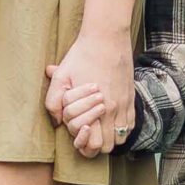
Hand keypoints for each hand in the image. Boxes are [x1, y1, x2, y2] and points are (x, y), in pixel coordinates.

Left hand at [44, 29, 132, 149]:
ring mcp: (124, 105)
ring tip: (100, 128)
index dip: (84, 144)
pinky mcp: (131, 98)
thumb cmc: (81, 56)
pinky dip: (122, 128)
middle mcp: (111, 110)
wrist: (106, 38)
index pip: (93, 144)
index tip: (78, 132)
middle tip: (88, 133)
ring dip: (110, 137)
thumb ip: (53, 102)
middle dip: (97, 145)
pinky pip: (130, 125)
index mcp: (93, 107)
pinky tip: (111, 119)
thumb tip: (56, 121)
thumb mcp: (61, 77)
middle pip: (108, 146)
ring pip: (121, 138)